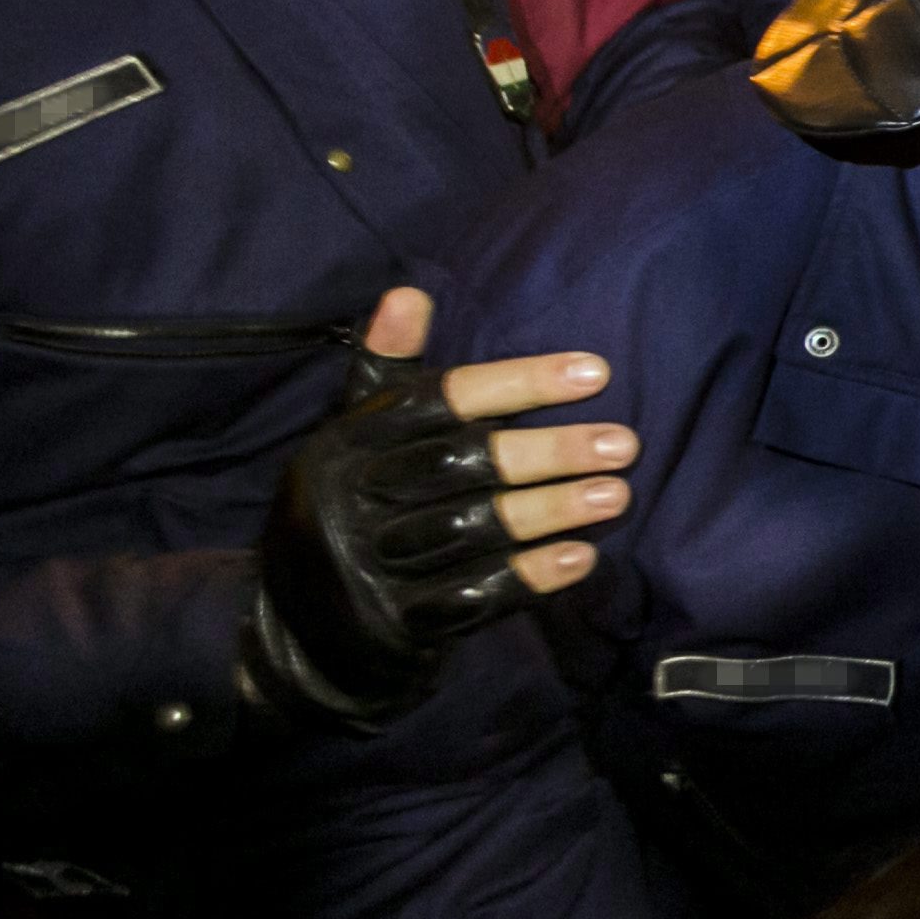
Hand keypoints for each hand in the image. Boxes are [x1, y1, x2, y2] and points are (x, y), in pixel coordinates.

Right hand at [242, 287, 632, 729]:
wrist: (294, 625)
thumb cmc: (351, 504)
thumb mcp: (355, 437)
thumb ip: (389, 370)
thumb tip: (409, 292)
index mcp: (346, 442)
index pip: (440, 400)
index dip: (518, 383)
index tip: (596, 372)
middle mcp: (350, 498)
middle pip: (460, 465)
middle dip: (548, 452)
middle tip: (625, 442)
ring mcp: (367, 565)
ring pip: (471, 530)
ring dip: (551, 511)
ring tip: (618, 493)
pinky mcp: (392, 622)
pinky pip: (469, 598)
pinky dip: (528, 578)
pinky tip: (582, 557)